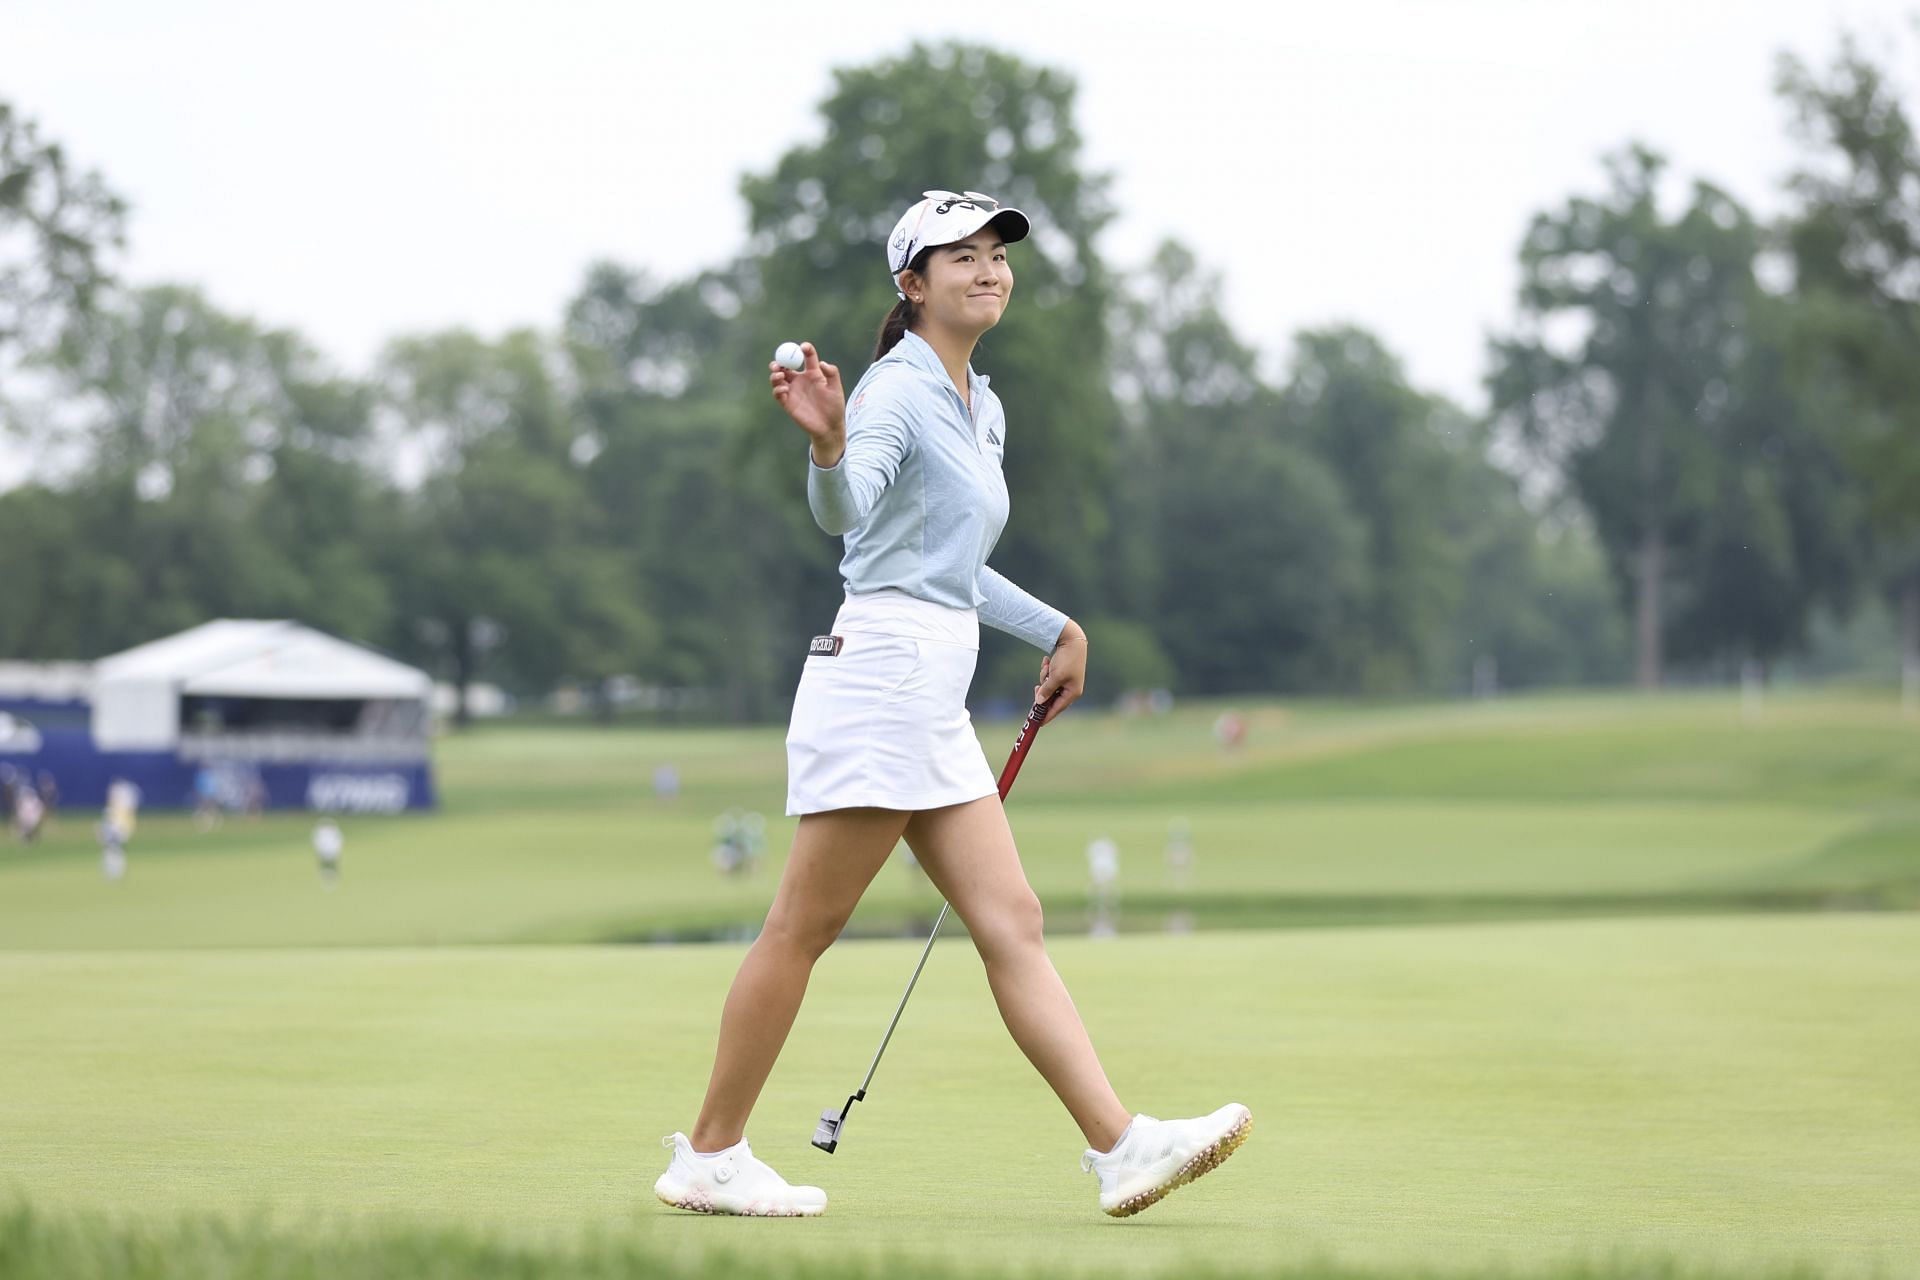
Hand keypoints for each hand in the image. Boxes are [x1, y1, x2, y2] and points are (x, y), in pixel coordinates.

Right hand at [769, 342, 845, 466]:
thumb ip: (832, 373)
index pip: (806, 357)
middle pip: (785, 366)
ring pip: (778, 378)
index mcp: (812, 373)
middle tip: (779, 362)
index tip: (803, 347)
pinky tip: (784, 390)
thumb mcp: (836, 388)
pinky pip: (778, 394)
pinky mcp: (788, 403)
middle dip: (779, 361)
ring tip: (780, 375)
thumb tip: (822, 363)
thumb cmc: (835, 407)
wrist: (829, 427)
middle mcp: (800, 380)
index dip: (805, 349)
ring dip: (775, 374)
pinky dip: (778, 389)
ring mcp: (793, 391)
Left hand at [1035, 620, 1086, 725]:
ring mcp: (1067, 681)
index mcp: (1072, 692)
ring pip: (1048, 686)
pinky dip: (1046, 670)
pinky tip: (1046, 660)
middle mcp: (1071, 688)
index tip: (1037, 723)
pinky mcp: (1062, 673)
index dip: (1046, 715)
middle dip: (1043, 689)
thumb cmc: (1066, 659)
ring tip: (1047, 666)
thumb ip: (1047, 690)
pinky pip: (1049, 677)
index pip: (1057, 708)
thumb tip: (1039, 702)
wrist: (1071, 638)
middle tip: (1038, 686)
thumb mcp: (1055, 676)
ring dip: (1044, 677)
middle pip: (1051, 697)